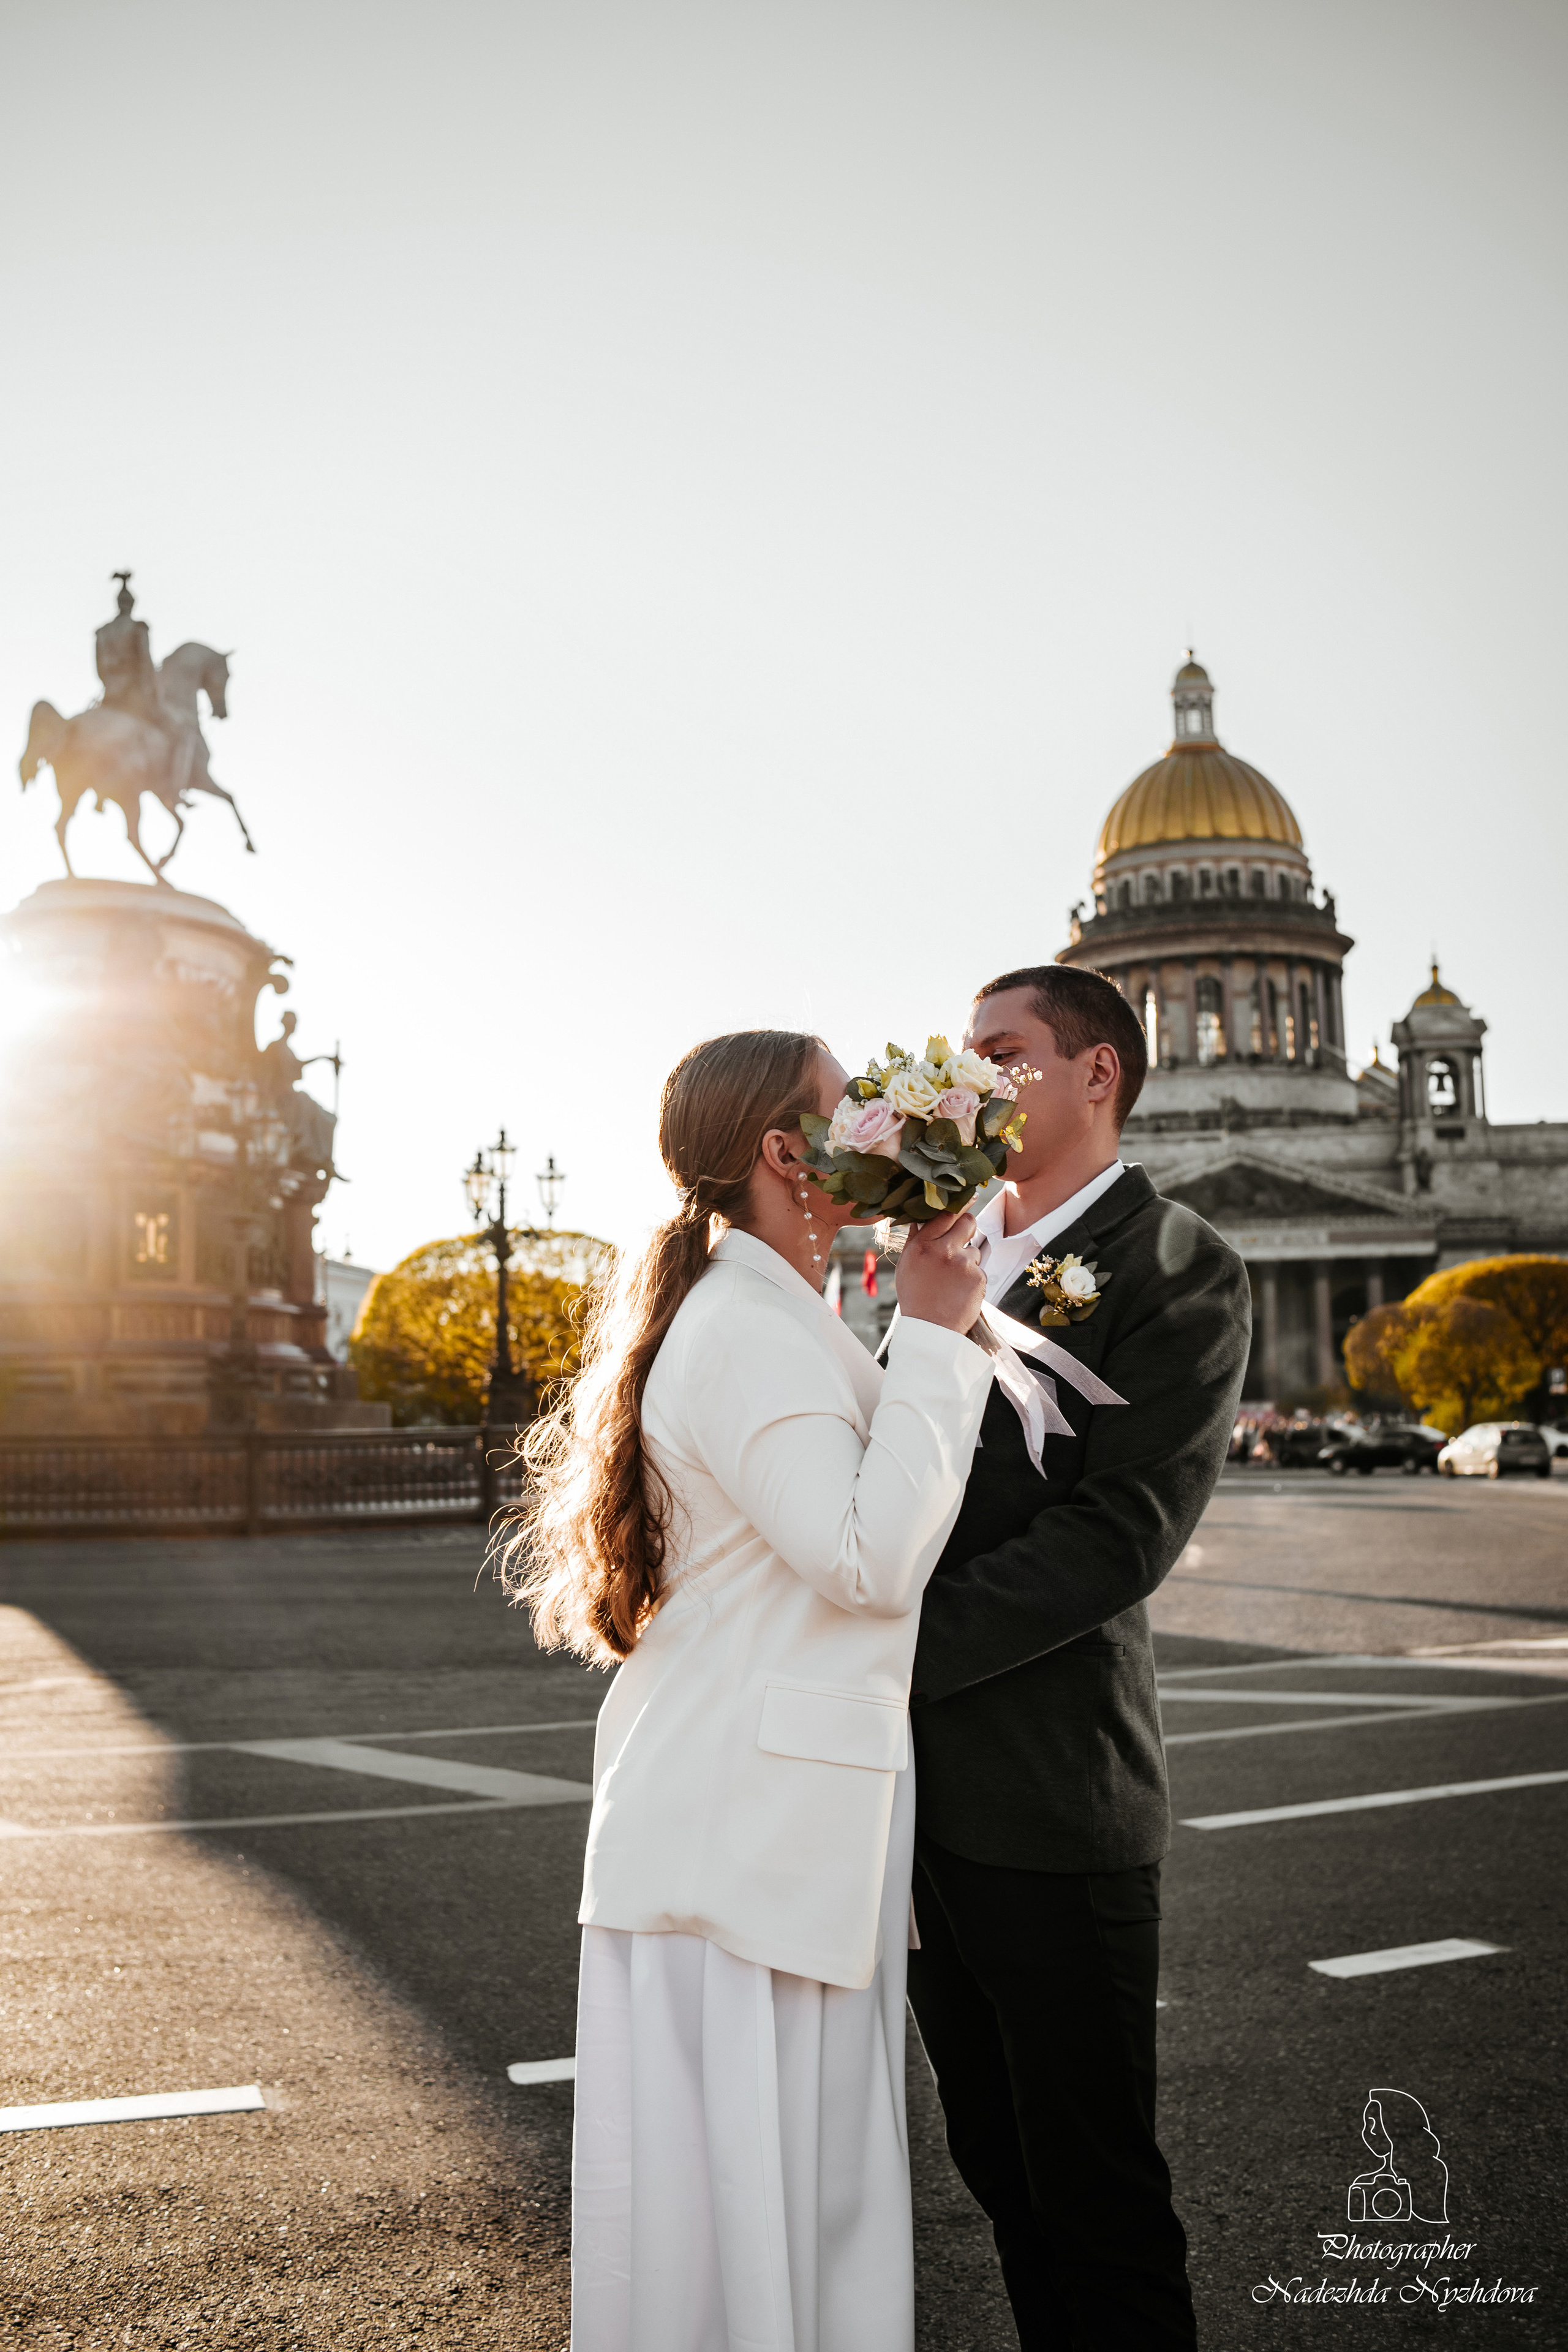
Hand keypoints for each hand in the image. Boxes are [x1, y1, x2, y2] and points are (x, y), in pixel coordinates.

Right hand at [896, 1210, 985, 1334]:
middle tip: (962, 1239)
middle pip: (968, 1222)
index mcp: (922, 1244)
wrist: (930, 1329)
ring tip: (954, 1280)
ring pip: (975, 1250)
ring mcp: (963, 1264)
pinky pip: (980, 1270)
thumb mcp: (906, 1266)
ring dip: (968, 1261)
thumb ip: (915, 1240)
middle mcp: (943, 1250)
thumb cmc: (916, 1297)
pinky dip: (973, 1279)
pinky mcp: (978, 1278)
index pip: (945, 1214)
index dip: (957, 1207)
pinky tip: (961, 1291)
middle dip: (968, 1227)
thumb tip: (919, 1219)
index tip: (966, 1200)